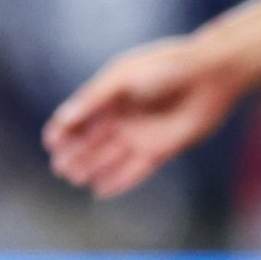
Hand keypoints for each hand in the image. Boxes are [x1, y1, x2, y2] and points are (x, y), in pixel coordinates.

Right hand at [45, 34, 251, 196]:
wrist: (209, 76)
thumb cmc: (165, 68)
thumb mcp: (122, 77)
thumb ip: (93, 98)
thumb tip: (64, 119)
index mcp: (110, 96)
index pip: (79, 118)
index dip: (64, 131)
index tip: (51, 143)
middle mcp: (123, 118)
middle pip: (91, 142)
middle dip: (74, 155)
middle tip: (60, 168)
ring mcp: (140, 135)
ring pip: (109, 158)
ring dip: (91, 169)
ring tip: (74, 179)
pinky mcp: (159, 151)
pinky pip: (134, 171)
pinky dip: (117, 182)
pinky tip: (100, 191)